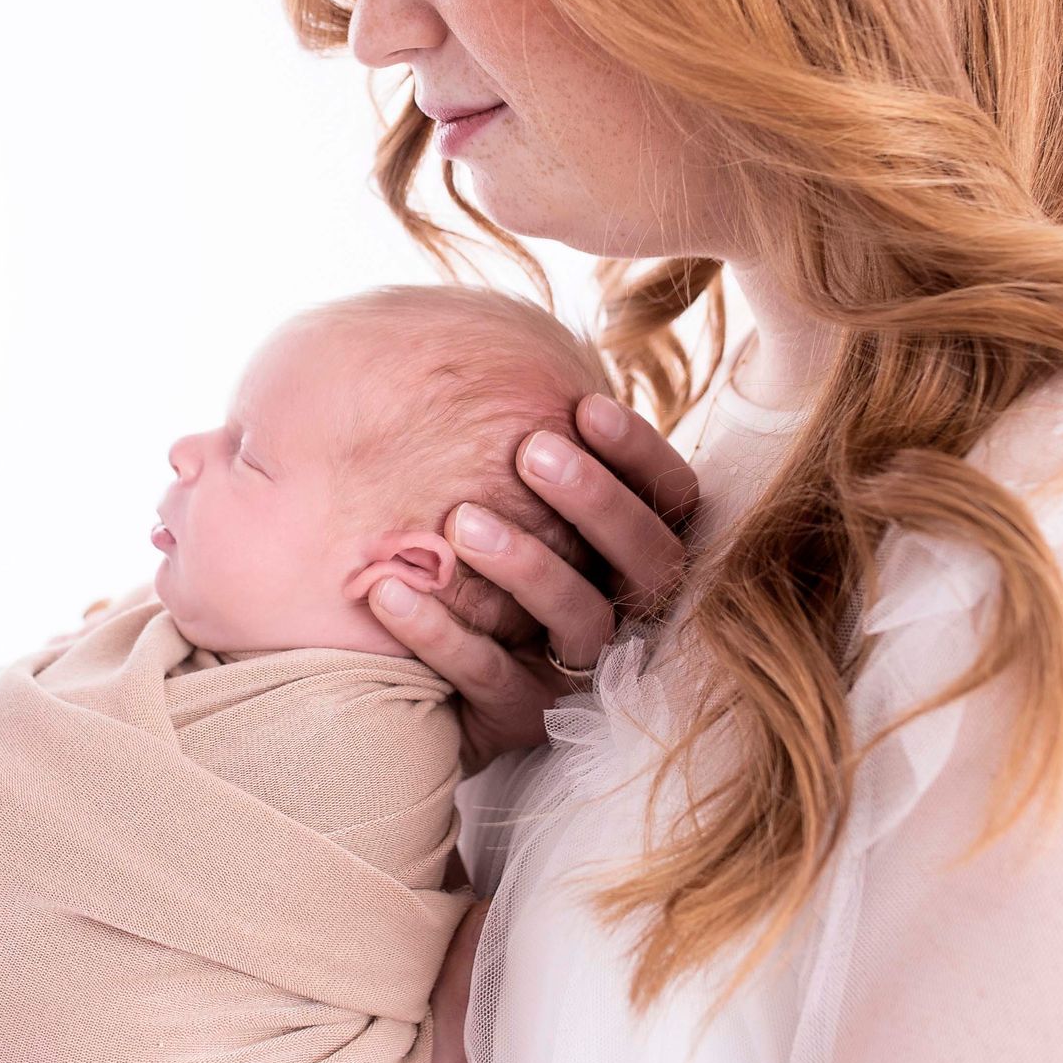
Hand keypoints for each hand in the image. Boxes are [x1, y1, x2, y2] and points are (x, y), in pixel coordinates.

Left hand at [371, 392, 696, 761]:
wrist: (389, 659)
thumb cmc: (447, 544)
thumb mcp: (486, 481)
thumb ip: (513, 434)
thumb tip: (485, 343)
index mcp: (629, 549)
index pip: (674, 499)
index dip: (639, 454)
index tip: (584, 407)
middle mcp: (620, 610)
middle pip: (649, 561)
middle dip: (595, 502)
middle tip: (531, 452)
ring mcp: (574, 671)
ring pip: (581, 623)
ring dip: (527, 566)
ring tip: (461, 522)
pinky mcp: (519, 718)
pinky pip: (490, 679)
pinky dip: (443, 635)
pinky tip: (389, 591)